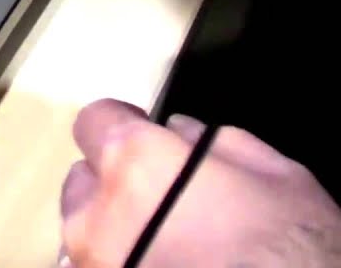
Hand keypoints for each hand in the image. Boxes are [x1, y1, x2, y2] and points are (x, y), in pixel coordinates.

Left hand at [60, 98, 340, 266]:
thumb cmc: (292, 248)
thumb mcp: (274, 175)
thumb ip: (209, 141)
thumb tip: (177, 132)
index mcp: (134, 163)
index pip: (95, 121)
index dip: (123, 125)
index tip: (144, 136)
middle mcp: (95, 214)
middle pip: (83, 180)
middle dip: (115, 183)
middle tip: (161, 201)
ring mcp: (90, 263)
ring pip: (82, 231)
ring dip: (112, 230)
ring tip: (163, 244)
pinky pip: (89, 266)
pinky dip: (114, 262)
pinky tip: (157, 265)